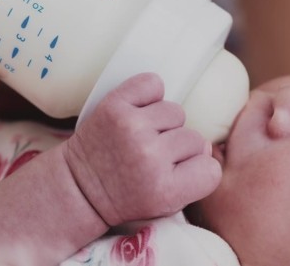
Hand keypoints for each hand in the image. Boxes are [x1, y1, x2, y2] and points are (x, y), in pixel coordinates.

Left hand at [64, 73, 221, 226]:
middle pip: (195, 138)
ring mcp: (132, 129)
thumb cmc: (125, 196)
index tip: (175, 175)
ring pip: (176, 112)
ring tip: (142, 137)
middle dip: (177, 148)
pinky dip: (148, 94)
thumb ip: (194, 180)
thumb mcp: (165, 205)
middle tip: (151, 159)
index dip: (196, 170)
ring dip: (163, 122)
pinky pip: (152, 84)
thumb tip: (205, 144)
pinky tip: (137, 111)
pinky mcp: (114, 106)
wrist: (78, 188)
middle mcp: (150, 158)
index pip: (211, 169)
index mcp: (166, 191)